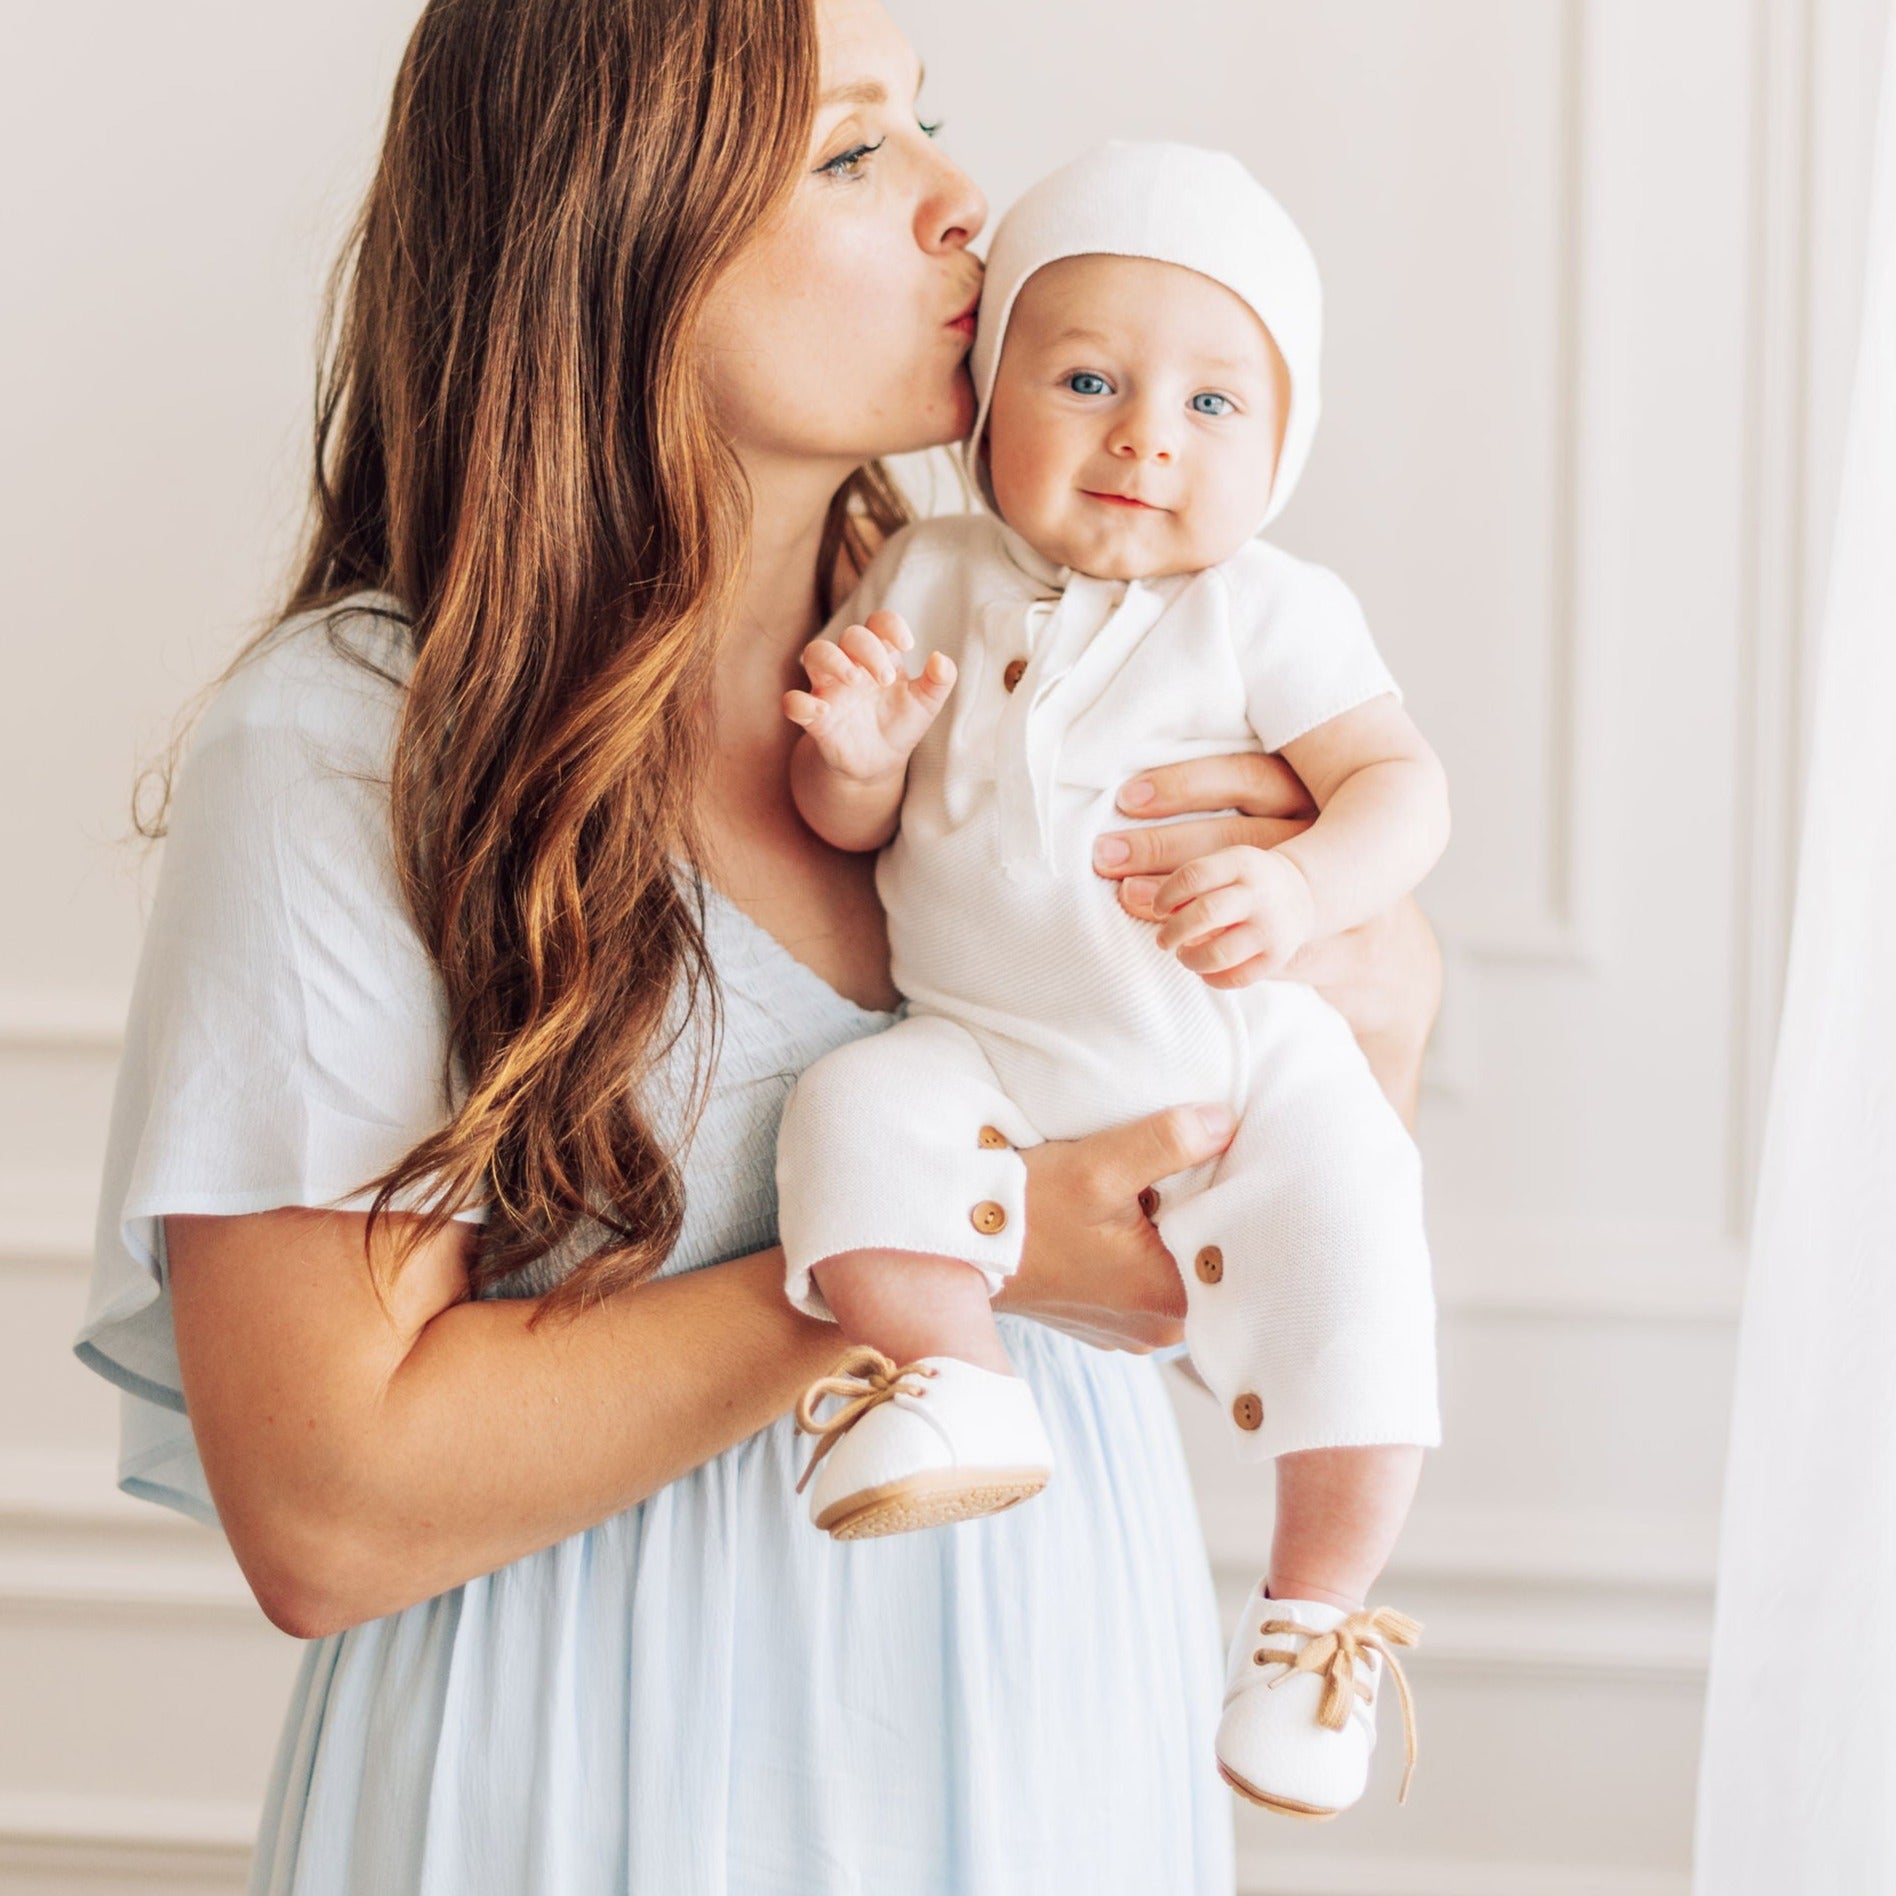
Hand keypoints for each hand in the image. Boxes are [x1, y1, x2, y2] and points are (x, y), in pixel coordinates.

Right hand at [781, 609, 954, 784]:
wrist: (879, 764)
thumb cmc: (900, 724)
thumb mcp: (926, 704)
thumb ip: (939, 681)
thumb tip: (941, 660)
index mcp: (880, 656)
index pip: (878, 623)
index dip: (890, 625)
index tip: (907, 645)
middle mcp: (852, 666)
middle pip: (850, 635)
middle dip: (868, 650)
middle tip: (887, 679)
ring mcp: (829, 689)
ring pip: (815, 653)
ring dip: (834, 661)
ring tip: (856, 681)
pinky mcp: (814, 718)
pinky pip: (793, 702)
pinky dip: (802, 703)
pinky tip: (824, 711)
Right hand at [995, 1102, 1238, 1352]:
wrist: (955, 1247)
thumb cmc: (1023, 1215)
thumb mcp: (1097, 1167)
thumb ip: (1167, 1142)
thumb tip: (1224, 1122)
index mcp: (1169, 1303)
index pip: (1232, 1246)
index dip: (1232, 1197)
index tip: (1226, 1161)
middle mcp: (1156, 1329)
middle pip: (1202, 1255)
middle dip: (1197, 1209)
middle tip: (1187, 1166)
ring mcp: (1127, 1328)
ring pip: (1171, 1264)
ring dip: (1165, 1227)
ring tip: (1149, 1189)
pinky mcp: (1102, 1317)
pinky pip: (1141, 1275)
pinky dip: (1137, 1244)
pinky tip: (1119, 1214)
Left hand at [1092, 754, 1442, 1124]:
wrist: (1385, 942)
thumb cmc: (1313, 872)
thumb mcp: (1288, 826)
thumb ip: (1236, 810)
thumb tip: (1144, 798)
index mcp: (1310, 798)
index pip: (1244, 777)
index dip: (1186, 783)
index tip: (1127, 795)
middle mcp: (1319, 842)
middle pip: (1231, 839)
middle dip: (1161, 848)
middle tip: (1105, 856)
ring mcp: (1320, 898)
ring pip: (1241, 903)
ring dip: (1179, 912)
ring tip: (1133, 906)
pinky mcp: (1318, 948)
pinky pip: (1257, 958)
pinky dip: (1214, 960)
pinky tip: (1182, 956)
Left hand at [1151, 843, 1315, 981]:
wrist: (1298, 895)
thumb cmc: (1240, 880)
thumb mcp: (1221, 864)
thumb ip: (1185, 880)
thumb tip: (1128, 893)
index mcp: (1241, 862)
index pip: (1194, 875)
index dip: (1165, 895)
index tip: (1158, 909)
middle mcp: (1258, 894)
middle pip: (1205, 914)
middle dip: (1173, 931)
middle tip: (1163, 939)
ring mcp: (1270, 928)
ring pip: (1218, 954)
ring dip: (1190, 958)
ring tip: (1184, 954)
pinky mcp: (1275, 958)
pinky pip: (1234, 979)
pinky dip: (1210, 978)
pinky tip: (1204, 969)